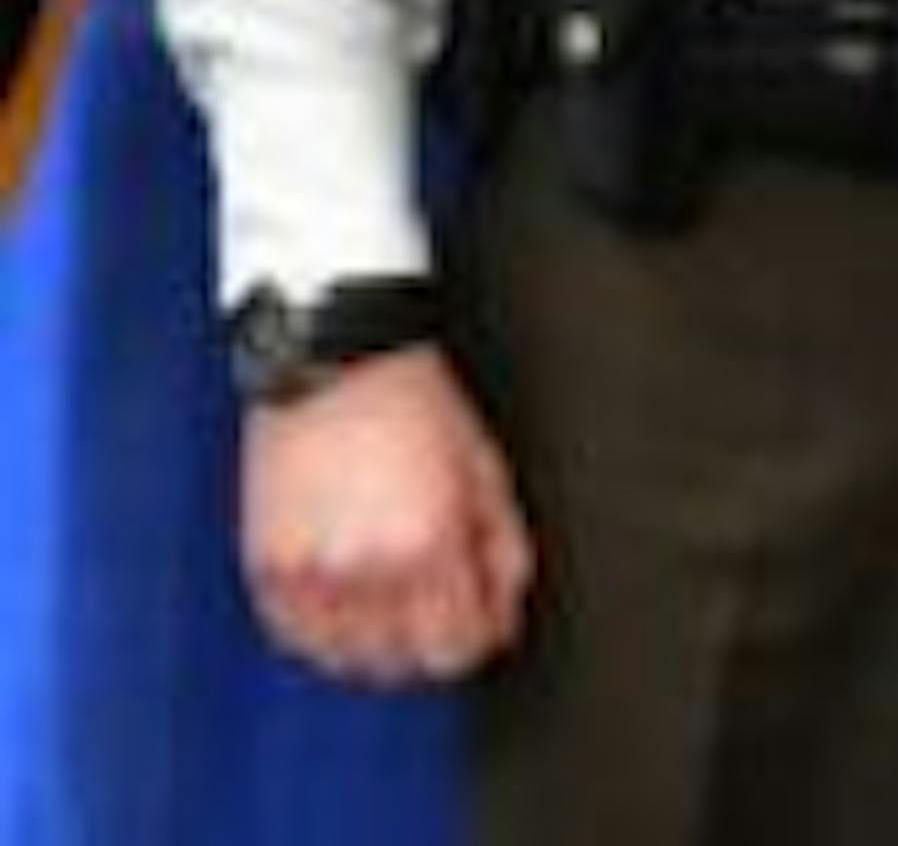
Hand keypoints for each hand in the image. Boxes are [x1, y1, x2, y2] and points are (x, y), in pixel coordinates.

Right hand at [241, 344, 534, 684]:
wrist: (336, 358)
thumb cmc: (415, 403)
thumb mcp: (485, 468)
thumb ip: (503, 551)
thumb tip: (502, 616)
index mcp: (429, 544)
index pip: (456, 649)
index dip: (476, 638)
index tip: (477, 616)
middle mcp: (367, 570)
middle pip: (402, 666)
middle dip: (428, 641)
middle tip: (433, 599)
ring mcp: (310, 574)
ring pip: (346, 662)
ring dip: (373, 643)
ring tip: (386, 593)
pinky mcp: (267, 568)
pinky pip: (294, 639)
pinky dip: (321, 632)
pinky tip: (343, 592)